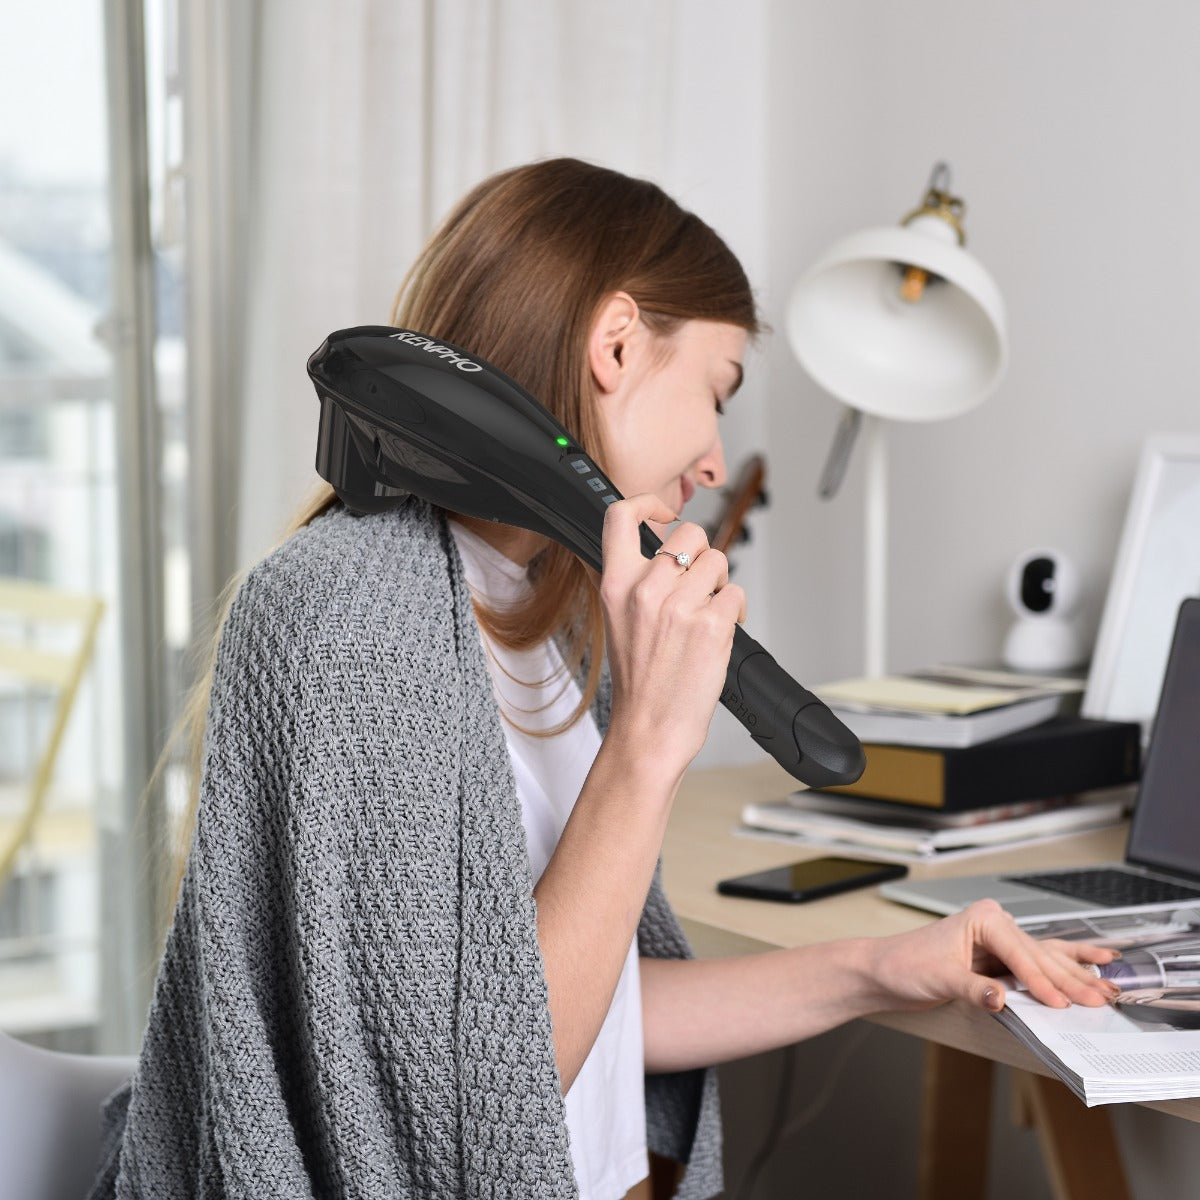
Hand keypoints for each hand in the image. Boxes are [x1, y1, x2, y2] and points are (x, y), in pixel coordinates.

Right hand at [598, 494, 745, 777]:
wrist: (648, 727)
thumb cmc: (638, 681)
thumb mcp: (617, 620)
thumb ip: (634, 581)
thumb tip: (665, 552)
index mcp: (615, 584)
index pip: (621, 516)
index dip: (647, 504)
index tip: (663, 514)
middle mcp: (644, 589)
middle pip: (690, 533)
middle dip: (703, 555)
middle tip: (698, 585)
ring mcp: (679, 606)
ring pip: (720, 562)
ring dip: (721, 585)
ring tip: (706, 615)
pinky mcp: (711, 625)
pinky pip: (736, 594)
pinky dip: (735, 611)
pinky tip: (719, 632)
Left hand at [868, 899, 1120, 1012]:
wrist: (885, 970)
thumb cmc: (905, 965)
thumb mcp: (939, 979)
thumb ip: (973, 989)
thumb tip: (1001, 998)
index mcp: (983, 920)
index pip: (1021, 956)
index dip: (1041, 983)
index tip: (1061, 1005)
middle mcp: (995, 925)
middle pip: (1040, 957)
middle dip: (1071, 980)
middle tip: (1103, 999)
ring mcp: (1000, 941)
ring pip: (1047, 960)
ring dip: (1077, 976)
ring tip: (1110, 985)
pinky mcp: (1000, 959)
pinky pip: (1039, 963)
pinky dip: (1065, 966)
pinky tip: (1095, 960)